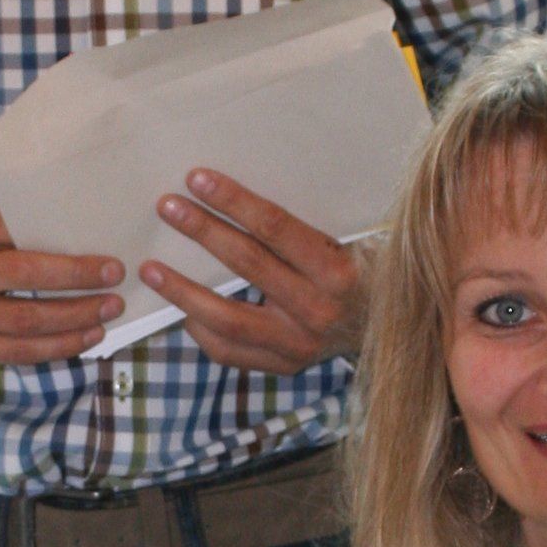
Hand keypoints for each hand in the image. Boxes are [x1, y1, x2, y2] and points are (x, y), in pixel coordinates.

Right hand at [0, 207, 120, 366]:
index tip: (106, 258)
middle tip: (115, 280)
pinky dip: (58, 346)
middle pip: (23, 278)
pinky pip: (18, 352)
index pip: (15, 234)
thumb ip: (7, 230)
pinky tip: (87, 337)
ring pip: (25, 322)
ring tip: (109, 311)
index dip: (64, 249)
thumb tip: (77, 235)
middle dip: (76, 280)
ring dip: (75, 318)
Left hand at [141, 170, 368, 374]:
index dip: (233, 201)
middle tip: (167, 207)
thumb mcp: (354, 241)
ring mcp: (300, 345)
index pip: (275, 229)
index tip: (198, 179)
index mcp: (337, 271)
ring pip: (227, 318)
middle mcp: (319, 311)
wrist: (396, 331)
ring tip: (150, 268)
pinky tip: (181, 308)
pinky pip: (230, 351)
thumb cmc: (367, 273)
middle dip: (202, 231)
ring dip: (183, 291)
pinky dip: (201, 329)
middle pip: (247, 265)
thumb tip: (244, 187)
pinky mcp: (286, 366)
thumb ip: (308, 226)